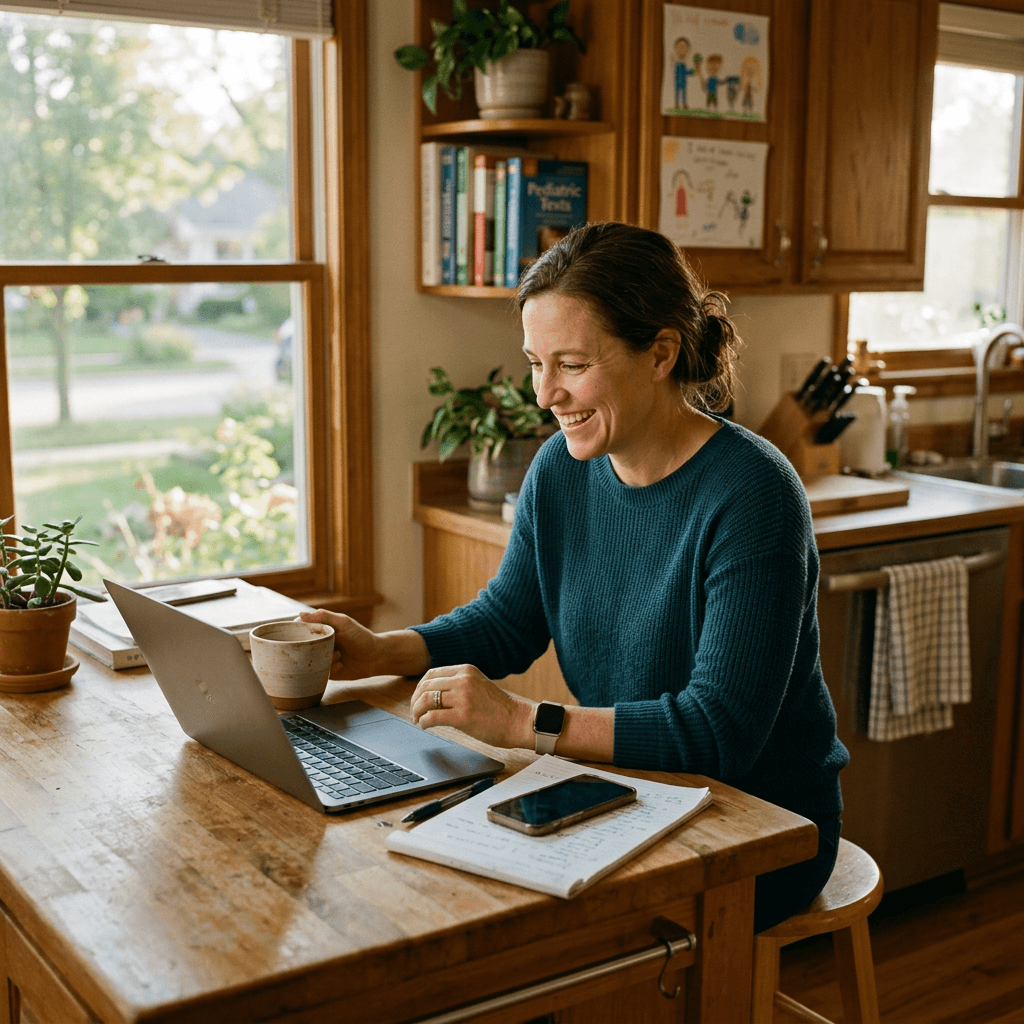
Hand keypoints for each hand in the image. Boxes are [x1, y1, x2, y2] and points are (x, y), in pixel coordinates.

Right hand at [298, 610, 428, 679]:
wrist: (376, 656)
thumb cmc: (361, 636)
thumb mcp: (344, 622)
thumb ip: (324, 616)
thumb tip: (300, 614)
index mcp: (319, 630)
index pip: (298, 630)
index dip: (294, 633)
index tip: (296, 636)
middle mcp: (317, 644)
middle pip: (300, 647)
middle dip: (311, 648)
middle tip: (325, 646)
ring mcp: (321, 658)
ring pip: (310, 661)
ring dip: (325, 658)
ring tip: (340, 654)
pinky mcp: (326, 672)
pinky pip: (319, 672)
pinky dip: (331, 667)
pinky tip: (342, 663)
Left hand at [410, 664, 534, 748]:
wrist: (518, 721)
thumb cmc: (499, 708)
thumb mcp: (478, 685)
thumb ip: (459, 684)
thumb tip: (433, 693)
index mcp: (466, 670)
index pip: (431, 674)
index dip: (420, 687)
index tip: (418, 698)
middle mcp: (463, 680)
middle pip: (425, 686)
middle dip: (415, 701)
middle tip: (415, 712)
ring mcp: (463, 697)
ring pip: (425, 701)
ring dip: (417, 712)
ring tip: (418, 720)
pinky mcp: (463, 716)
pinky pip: (432, 717)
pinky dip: (424, 722)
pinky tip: (425, 726)